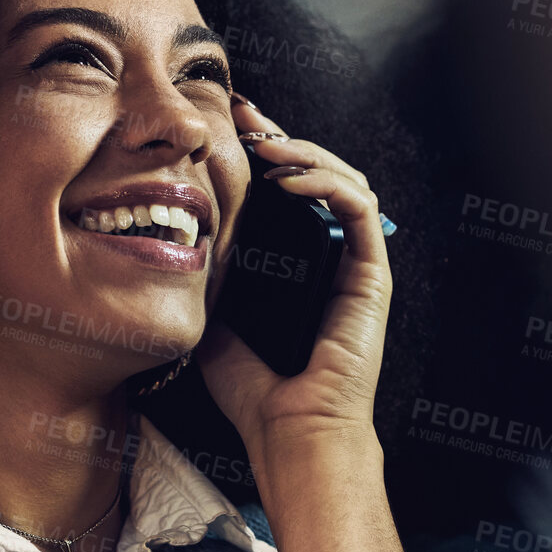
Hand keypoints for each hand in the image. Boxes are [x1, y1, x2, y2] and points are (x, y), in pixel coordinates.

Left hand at [198, 95, 392, 464]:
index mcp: (302, 267)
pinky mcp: (371, 276)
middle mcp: (333, 259)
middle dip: (281, 136)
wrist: (290, 436)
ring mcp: (356, 266)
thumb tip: (180, 239)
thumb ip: (210, 281)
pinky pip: (359, 208)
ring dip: (304, 151)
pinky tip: (287, 180)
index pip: (289, 191)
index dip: (263, 152)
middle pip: (320, 173)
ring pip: (346, 179)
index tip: (228, 127)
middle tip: (244, 115)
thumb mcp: (215, 322)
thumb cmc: (256, 396)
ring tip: (264, 144)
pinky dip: (326, 182)